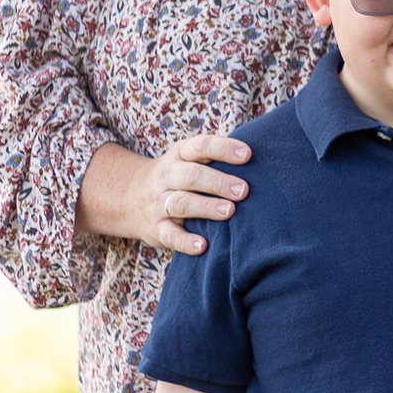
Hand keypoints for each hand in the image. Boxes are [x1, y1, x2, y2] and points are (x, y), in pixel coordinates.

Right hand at [81, 135, 251, 254]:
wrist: (128, 198)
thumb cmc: (179, 177)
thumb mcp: (190, 160)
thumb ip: (217, 158)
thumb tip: (265, 159)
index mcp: (180, 155)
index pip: (201, 146)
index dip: (223, 148)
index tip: (248, 155)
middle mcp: (168, 177)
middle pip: (191, 175)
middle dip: (218, 182)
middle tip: (244, 190)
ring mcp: (159, 203)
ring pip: (180, 203)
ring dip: (205, 207)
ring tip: (229, 212)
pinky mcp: (155, 228)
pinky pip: (169, 235)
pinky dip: (185, 242)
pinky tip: (203, 246)